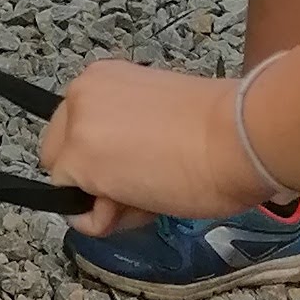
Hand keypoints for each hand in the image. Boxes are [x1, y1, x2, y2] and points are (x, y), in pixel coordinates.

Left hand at [40, 59, 252, 233]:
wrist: (237, 136)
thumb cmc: (223, 130)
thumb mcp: (162, 118)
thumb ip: (130, 133)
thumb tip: (124, 167)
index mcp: (104, 78)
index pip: (79, 131)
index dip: (106, 161)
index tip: (144, 166)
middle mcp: (81, 94)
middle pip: (61, 157)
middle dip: (95, 182)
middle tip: (145, 187)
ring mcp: (76, 128)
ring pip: (69, 185)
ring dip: (107, 203)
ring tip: (153, 192)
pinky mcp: (77, 163)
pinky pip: (78, 213)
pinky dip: (108, 221)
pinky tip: (145, 202)